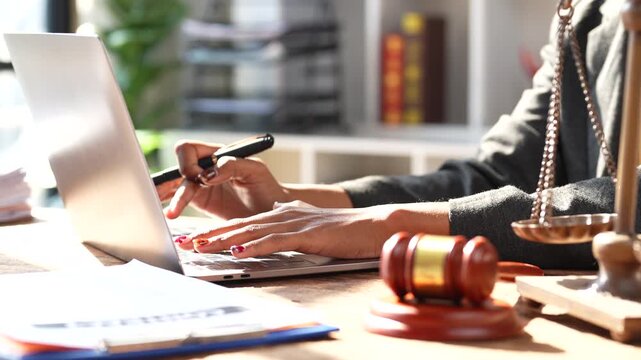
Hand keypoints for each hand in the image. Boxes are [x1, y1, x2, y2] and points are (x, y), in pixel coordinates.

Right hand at [157, 140, 291, 219]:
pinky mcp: (201, 202)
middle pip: (177, 167)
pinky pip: (180, 200)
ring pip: (175, 185)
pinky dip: (169, 204)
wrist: (273, 211)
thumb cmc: (267, 187)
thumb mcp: (255, 170)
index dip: (188, 163)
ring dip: (164, 194)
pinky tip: (163, 212)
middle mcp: (206, 167)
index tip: (200, 179)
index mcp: (216, 154)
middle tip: (160, 196)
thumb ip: (231, 165)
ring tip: (157, 208)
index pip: (189, 149)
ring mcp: (201, 185)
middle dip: (167, 181)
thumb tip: (207, 174)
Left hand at [177, 201, 449, 258]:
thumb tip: (273, 227)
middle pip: (242, 224)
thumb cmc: (344, 232)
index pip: (246, 222)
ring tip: (202, 246)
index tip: (196, 236)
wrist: (373, 226)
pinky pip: (275, 240)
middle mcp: (285, 214)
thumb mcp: (311, 227)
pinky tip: (238, 250)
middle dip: (212, 233)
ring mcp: (296, 223)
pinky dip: (255, 245)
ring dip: (225, 239)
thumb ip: (291, 226)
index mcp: (285, 213)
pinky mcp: (307, 234)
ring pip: (253, 231)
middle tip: (187, 241)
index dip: (219, 229)